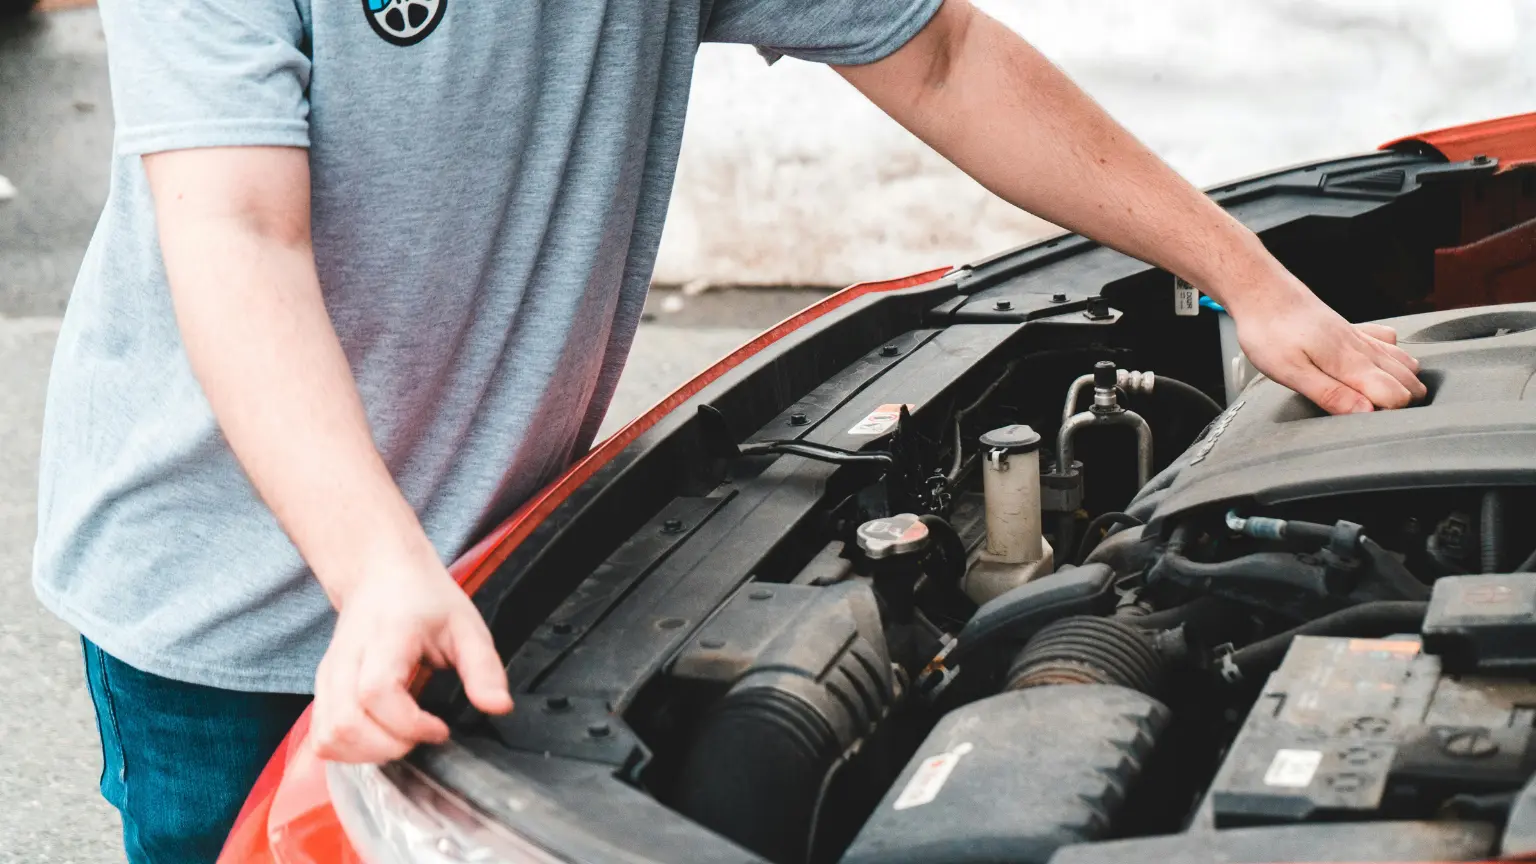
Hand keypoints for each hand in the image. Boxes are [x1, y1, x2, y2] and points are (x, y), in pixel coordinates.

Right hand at [311, 555, 512, 762]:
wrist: (381, 574)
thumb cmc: (426, 600)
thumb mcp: (466, 625)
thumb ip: (483, 667)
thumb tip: (499, 708)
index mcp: (385, 637)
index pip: (377, 692)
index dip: (409, 723)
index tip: (441, 729)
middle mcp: (347, 658)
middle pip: (346, 723)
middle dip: (389, 747)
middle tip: (422, 737)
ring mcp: (328, 675)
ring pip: (328, 736)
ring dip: (367, 754)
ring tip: (402, 741)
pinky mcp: (322, 689)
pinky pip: (322, 736)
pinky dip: (349, 751)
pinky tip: (380, 740)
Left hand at [1224, 268, 1426, 413]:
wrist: (1262, 292)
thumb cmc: (1270, 332)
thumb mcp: (1291, 372)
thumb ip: (1331, 394)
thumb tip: (1366, 413)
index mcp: (1351, 363)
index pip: (1398, 396)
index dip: (1389, 415)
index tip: (1368, 423)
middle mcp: (1364, 349)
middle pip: (1410, 381)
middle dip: (1403, 403)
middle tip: (1372, 415)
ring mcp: (1361, 338)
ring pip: (1405, 362)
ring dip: (1403, 382)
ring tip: (1380, 399)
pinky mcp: (1353, 330)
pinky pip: (1389, 344)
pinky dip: (1395, 357)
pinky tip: (1379, 366)